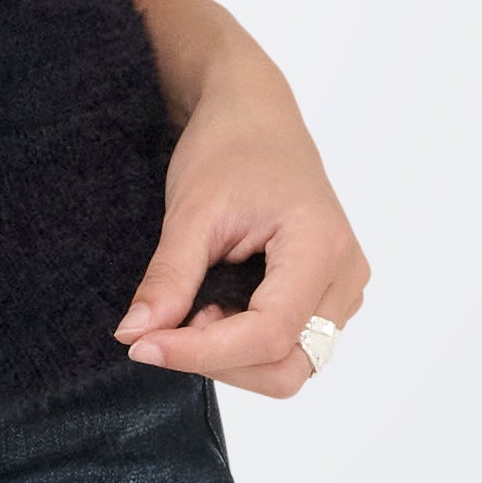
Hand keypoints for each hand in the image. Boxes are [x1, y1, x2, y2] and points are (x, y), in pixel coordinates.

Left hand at [113, 46, 369, 399]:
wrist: (254, 116)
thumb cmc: (230, 148)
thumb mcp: (191, 210)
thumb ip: (168, 278)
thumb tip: (135, 335)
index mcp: (322, 246)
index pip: (269, 335)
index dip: (202, 352)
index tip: (142, 345)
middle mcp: (346, 275)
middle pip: (288, 366)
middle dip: (220, 360)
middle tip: (171, 323)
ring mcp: (343, 288)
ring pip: (291, 365)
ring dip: (233, 356)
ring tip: (196, 307)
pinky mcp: (329, 295)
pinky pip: (293, 346)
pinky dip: (246, 344)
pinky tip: (217, 306)